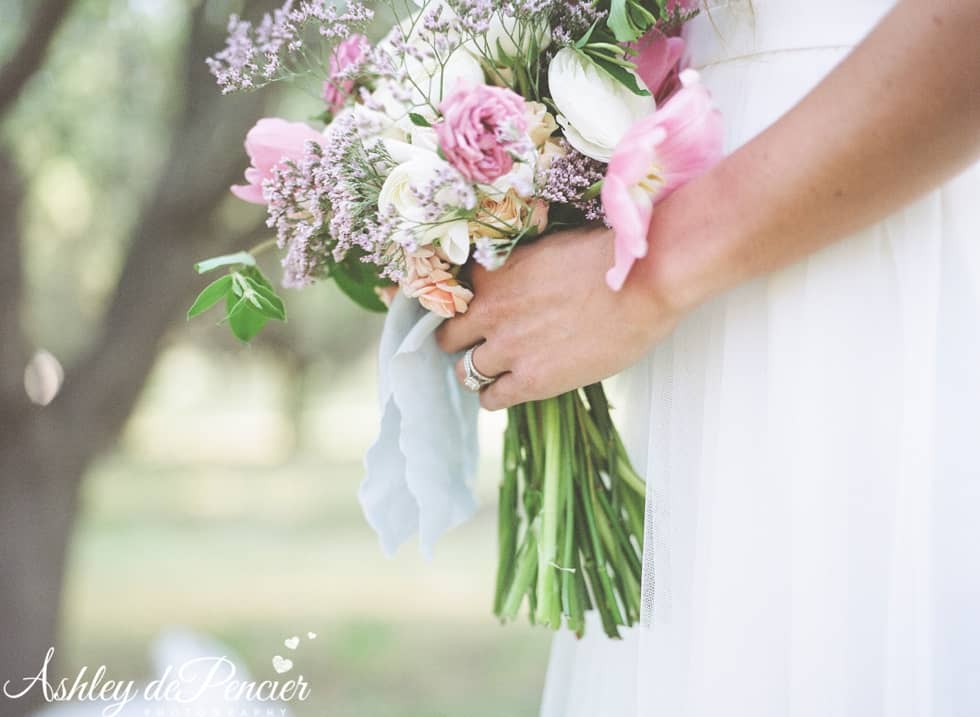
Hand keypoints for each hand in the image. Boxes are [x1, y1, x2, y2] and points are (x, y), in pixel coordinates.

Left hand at [436, 225, 682, 409]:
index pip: (453, 296)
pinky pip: (491, 398)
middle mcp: (488, 311)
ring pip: (465, 372)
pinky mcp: (530, 380)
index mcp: (491, 273)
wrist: (642, 284)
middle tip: (482, 343)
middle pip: (449, 336)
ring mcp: (506, 348)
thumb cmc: (607, 258)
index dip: (467, 305)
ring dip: (478, 371)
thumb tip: (518, 274)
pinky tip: (508, 389)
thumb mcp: (548, 246)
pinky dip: (495, 396)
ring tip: (495, 371)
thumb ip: (520, 264)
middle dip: (463, 341)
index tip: (478, 310)